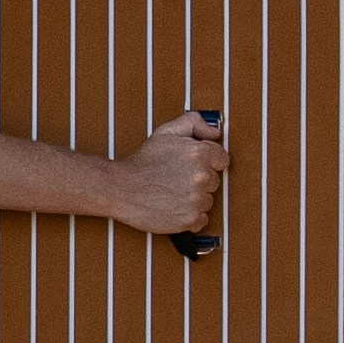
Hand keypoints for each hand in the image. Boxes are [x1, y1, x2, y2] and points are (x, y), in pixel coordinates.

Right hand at [121, 111, 227, 241]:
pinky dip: (191, 217)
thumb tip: (215, 132)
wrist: (121, 188)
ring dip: (194, 199)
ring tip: (173, 192)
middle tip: (177, 178)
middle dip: (199, 180)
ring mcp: (196, 200)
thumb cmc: (143, 162)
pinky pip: (202, 220)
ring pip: (208, 200)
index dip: (207, 161)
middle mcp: (201, 177)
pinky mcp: (190, 219)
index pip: (222, 160)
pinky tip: (175, 207)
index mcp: (199, 153)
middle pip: (214, 181)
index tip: (192, 165)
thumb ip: (194, 123)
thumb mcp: (166, 132)